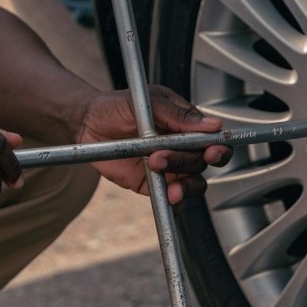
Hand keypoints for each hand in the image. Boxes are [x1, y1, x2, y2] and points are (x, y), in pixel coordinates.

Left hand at [76, 87, 232, 204]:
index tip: (211, 151)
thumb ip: (179, 115)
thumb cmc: (117, 106)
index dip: (218, 147)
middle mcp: (181, 147)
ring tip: (164, 180)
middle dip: (185, 162)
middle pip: (201, 163)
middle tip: (160, 157)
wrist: (88, 123)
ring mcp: (168, 168)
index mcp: (185, 125)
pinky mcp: (152, 184)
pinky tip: (169, 199)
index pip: (213, 139)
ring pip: (192, 183)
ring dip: (184, 186)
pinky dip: (175, 204)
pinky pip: (171, 198)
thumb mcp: (149, 103)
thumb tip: (213, 125)